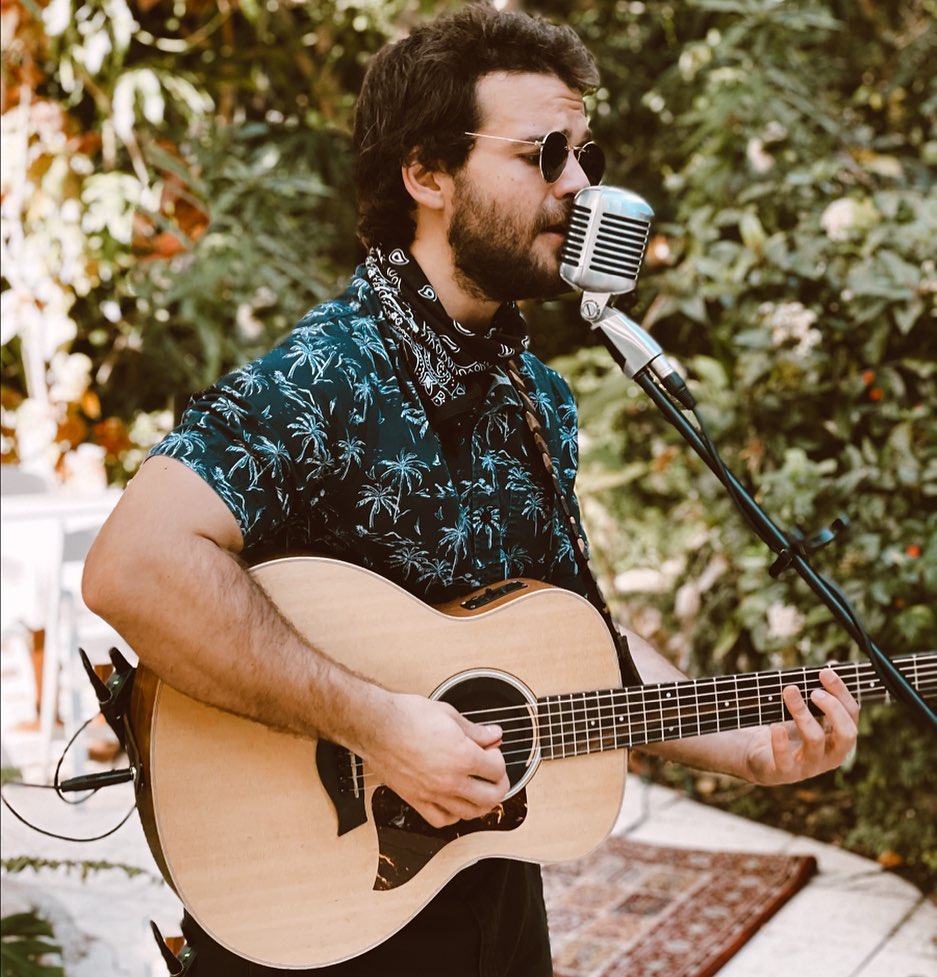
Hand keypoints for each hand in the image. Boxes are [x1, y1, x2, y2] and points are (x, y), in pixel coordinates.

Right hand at [361, 692, 509, 828]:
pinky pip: (441, 820)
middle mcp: (450, 780)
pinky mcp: (415, 800)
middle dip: (499, 785)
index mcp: (462, 756)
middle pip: (490, 797)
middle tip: (495, 774)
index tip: (492, 751)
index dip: (499, 758)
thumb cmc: (406, 716)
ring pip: (469, 813)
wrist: (375, 725)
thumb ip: (475, 730)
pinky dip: (453, 816)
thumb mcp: (448, 714)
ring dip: (481, 804)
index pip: (497, 769)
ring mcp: (433, 793)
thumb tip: (493, 734)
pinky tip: (455, 804)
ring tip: (481, 790)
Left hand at [744, 667, 859, 785]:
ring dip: (802, 713)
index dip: (841, 693)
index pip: (851, 715)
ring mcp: (809, 766)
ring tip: (789, 692)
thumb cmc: (787, 732)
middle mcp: (829, 754)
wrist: (759, 757)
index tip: (824, 672)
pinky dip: (781, 742)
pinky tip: (776, 726)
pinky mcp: (784, 772)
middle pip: (847, 734)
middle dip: (833, 710)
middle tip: (814, 691)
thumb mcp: (805, 712)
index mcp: (838, 738)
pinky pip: (786, 760)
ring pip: (815, 741)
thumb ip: (818, 694)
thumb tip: (832, 665)